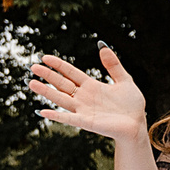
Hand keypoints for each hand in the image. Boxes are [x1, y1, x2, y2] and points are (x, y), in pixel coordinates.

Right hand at [27, 46, 148, 144]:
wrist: (137, 124)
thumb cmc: (132, 105)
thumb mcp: (125, 80)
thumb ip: (113, 65)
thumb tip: (102, 46)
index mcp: (91, 86)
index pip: (70, 73)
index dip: (58, 65)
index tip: (45, 57)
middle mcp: (83, 97)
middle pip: (61, 84)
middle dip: (47, 75)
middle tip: (33, 67)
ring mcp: (83, 110)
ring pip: (60, 98)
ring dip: (46, 92)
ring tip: (31, 83)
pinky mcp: (87, 122)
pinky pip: (68, 119)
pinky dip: (56, 116)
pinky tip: (42, 112)